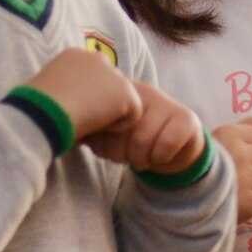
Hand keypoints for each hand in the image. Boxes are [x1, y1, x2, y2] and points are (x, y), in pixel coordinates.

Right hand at [24, 49, 141, 141]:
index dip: (85, 96)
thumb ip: (62, 91)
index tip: (72, 110)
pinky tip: (98, 126)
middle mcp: (95, 58)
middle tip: (84, 119)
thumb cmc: (36, 107)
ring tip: (88, 122)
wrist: (43, 111)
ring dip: (108, 113)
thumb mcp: (47, 92)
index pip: (91, 77)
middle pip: (110, 85)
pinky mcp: (125, 91)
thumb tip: (66, 108)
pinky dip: (119, 126)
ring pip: (121, 99)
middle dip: (102, 102)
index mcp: (73, 56)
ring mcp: (113, 73)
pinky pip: (133, 115)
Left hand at [84, 82, 206, 175]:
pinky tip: (159, 157)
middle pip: (122, 131)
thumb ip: (89, 130)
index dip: (104, 143)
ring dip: (141, 158)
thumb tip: (65, 134)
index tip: (107, 149)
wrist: (171, 149)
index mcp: (120, 93)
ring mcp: (166, 103)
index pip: (104, 119)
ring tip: (141, 158)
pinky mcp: (186, 119)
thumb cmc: (132, 139)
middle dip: (122, 154)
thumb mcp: (107, 134)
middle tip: (127, 157)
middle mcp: (144, 93)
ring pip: (143, 140)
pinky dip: (160, 157)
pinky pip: (167, 144)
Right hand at [214, 118, 251, 220]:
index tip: (241, 159)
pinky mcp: (246, 202)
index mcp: (230, 133)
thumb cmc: (207, 165)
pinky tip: (247, 202)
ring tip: (247, 189)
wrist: (185, 198)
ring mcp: (243, 178)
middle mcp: (237, 153)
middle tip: (245, 175)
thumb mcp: (224, 138)